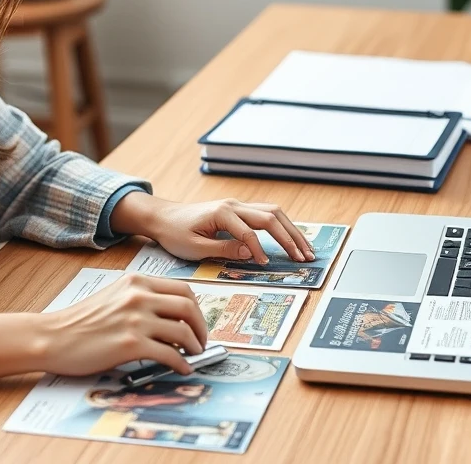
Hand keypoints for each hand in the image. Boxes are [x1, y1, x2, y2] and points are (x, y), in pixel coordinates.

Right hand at [37, 273, 208, 376]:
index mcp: (136, 282)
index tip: (197, 322)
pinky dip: (181, 364)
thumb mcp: (113, 296)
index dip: (196, 308)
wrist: (53, 337)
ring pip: (183, 331)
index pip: (182, 289)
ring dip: (194, 346)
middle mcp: (139, 296)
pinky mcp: (131, 345)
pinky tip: (182, 369)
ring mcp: (136, 320)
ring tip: (193, 355)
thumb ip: (140, 299)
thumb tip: (170, 318)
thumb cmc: (80, 322)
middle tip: (201, 341)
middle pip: (189, 308)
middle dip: (201, 327)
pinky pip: (170, 354)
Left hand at [112, 193, 314, 263]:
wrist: (163, 217)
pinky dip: (282, 226)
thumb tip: (251, 253)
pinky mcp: (239, 211)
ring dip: (291, 231)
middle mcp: (234, 205)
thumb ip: (223, 250)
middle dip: (289, 238)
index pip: (249, 233)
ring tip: (306, 249)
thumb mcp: (194, 248)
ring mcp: (238, 206)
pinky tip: (292, 239)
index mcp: (222, 213)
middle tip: (304, 257)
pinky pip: (266, 215)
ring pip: (274, 213)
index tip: (265, 265)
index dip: (259, 250)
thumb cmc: (175, 233)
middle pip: (271, 217)